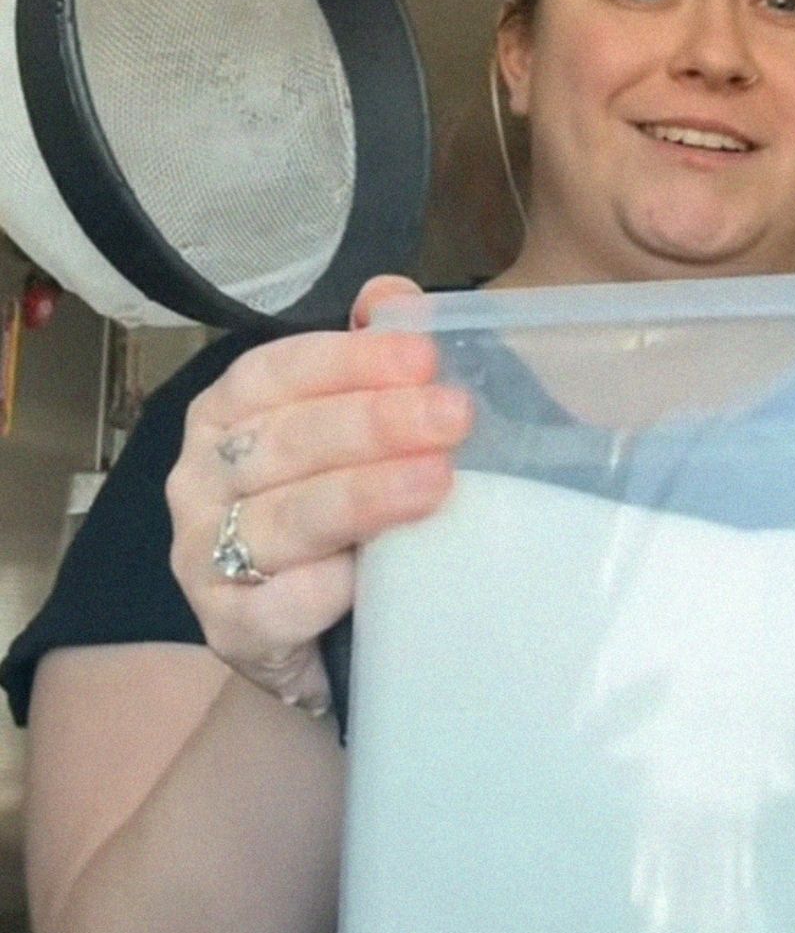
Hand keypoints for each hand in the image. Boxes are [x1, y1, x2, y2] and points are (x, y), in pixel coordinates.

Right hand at [163, 275, 470, 714]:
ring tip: (435, 482)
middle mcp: (202, 479)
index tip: (424, 356)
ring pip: (281, 520)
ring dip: (361, 498)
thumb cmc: (342, 513)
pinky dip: (323, 589)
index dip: (348, 362)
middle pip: (284, 442)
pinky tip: (370, 575)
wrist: (316, 636)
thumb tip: (396, 296)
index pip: (274, 373)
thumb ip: (375, 361)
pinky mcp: (229, 630)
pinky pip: (274, 606)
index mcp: (228, 415)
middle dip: (373, 425)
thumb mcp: (360, 430)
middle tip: (453, 416)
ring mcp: (204, 556)